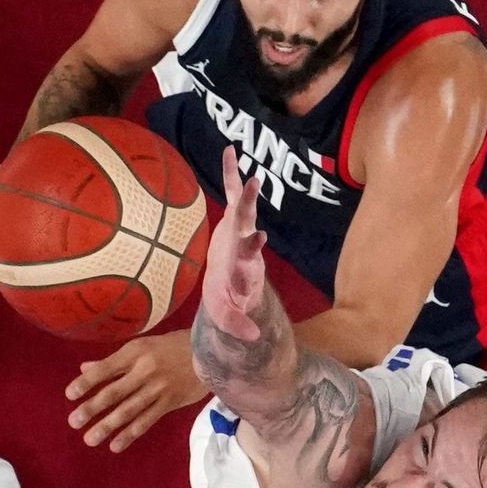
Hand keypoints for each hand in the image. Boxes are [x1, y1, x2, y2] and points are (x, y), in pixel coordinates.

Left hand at [66, 328, 205, 451]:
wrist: (210, 353)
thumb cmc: (172, 347)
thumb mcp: (142, 347)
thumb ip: (114, 362)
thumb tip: (85, 369)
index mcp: (135, 353)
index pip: (105, 369)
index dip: (87, 382)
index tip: (70, 395)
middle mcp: (145, 371)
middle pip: (114, 393)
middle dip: (92, 408)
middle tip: (73, 422)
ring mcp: (158, 389)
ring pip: (128, 410)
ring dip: (107, 426)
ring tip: (89, 439)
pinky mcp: (169, 403)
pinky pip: (147, 421)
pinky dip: (130, 434)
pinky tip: (116, 445)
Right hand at [203, 148, 266, 340]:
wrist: (232, 291)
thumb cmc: (227, 304)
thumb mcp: (229, 318)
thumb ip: (237, 324)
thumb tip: (253, 337)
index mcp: (241, 268)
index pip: (248, 257)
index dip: (251, 247)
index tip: (259, 236)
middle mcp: (243, 247)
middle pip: (246, 224)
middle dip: (249, 206)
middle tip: (254, 184)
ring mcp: (239, 231)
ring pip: (243, 207)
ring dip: (245, 187)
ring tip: (248, 165)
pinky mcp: (233, 222)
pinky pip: (232, 194)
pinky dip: (230, 174)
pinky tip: (229, 151)